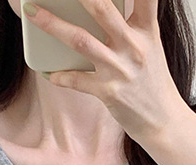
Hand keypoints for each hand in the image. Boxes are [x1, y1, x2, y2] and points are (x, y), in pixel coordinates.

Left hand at [22, 0, 189, 141]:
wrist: (162, 122)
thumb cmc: (153, 82)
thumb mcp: (151, 45)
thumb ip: (134, 22)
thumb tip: (104, 6)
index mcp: (146, 30)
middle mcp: (133, 46)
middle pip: (101, 9)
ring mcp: (119, 69)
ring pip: (80, 40)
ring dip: (52, 25)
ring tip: (32, 12)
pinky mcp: (108, 92)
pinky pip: (77, 80)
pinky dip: (60, 76)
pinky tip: (49, 72)